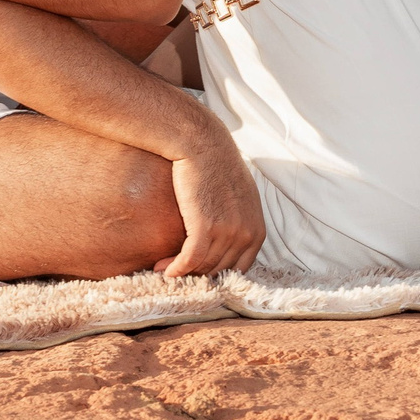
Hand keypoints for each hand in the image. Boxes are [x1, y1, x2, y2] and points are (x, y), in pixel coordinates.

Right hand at [157, 123, 264, 277]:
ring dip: (182, 272)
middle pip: (220, 270)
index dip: (217, 273)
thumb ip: (239, 220)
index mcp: (257, 229)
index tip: (198, 271)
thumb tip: (226, 237)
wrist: (201, 144)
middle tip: (177, 272)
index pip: (239, 267)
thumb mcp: (240, 195)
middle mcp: (246, 234)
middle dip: (197, 275)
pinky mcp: (204, 228)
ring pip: (203, 266)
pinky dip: (176, 268)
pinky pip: (190, 260)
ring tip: (162, 268)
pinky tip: (163, 269)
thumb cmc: (216, 164)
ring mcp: (228, 233)